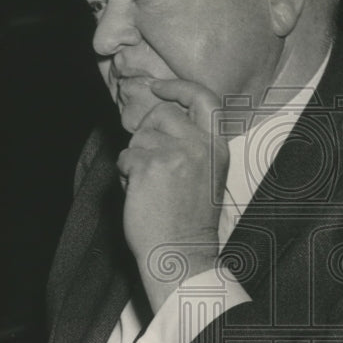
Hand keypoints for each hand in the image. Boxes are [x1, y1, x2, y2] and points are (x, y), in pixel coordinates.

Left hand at [117, 78, 229, 312]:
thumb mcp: (205, 176)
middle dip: (146, 133)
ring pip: (139, 137)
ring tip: (150, 187)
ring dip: (135, 160)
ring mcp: (174, 154)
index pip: (203, 98)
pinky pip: (125, 158)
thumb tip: (157, 119)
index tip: (158, 87)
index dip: (178, 87)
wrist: (181, 255)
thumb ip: (191, 145)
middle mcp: (199, 145)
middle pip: (160, 114)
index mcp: (217, 147)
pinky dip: (126, 176)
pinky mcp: (148, 166)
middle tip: (147, 162)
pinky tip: (140, 196)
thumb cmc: (189, 222)